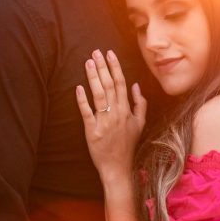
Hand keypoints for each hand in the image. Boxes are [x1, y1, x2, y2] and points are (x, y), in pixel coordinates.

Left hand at [75, 49, 146, 181]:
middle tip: (95, 52)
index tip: (109, 54)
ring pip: (98, 95)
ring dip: (93, 78)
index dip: (115, 67)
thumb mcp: (140, 124)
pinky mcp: (92, 131)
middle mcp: (116, 114)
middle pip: (109, 85)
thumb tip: (136, 86)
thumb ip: (141, 104)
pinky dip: (82, 100)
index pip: (121, 84)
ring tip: (88, 63)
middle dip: (102, 67)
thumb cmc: (128, 146)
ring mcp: (104, 122)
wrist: (119, 168)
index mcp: (127, 111)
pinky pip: (87, 113)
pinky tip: (78, 88)